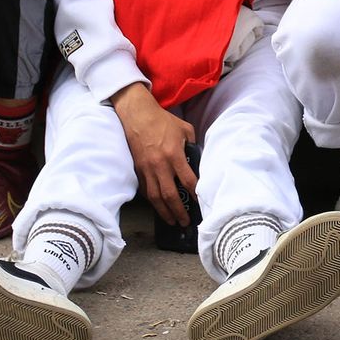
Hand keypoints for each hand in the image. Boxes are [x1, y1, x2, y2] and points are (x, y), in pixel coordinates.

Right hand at [111, 84, 197, 225]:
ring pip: (155, 197)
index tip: (201, 203)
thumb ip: (193, 145)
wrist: (137, 116)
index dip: (196, 194)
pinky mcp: (138, 170)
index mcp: (174, 154)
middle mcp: (160, 165)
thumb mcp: (185, 129)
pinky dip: (153, 201)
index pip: (188, 180)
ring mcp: (147, 169)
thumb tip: (198, 159)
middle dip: (179, 211)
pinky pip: (146, 190)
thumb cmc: (163, 121)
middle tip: (185, 222)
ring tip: (172, 221)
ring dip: (164, 212)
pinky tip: (159, 208)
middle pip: (170, 195)